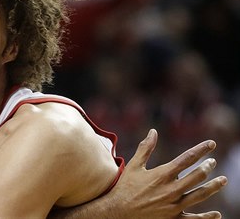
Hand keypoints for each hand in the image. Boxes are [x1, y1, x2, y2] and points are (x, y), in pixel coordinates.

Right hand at [109, 129, 226, 218]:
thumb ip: (145, 148)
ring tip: (223, 180)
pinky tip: (216, 214)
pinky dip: (207, 217)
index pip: (187, 158)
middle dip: (207, 167)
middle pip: (197, 176)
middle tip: (213, 162)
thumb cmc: (125, 187)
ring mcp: (173, 205)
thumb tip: (153, 131)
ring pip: (200, 194)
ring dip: (213, 187)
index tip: (211, 144)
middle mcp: (171, 190)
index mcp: (162, 175)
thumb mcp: (134, 166)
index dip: (201, 150)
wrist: (118, 212)